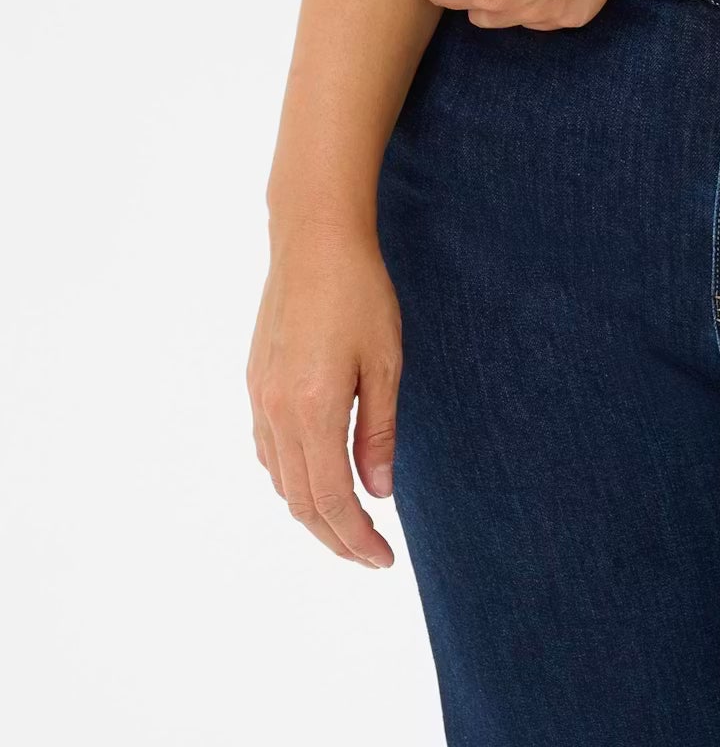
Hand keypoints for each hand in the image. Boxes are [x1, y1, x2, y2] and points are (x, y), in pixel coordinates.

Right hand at [247, 220, 399, 568]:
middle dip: (335, 536)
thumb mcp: (386, 362)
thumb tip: (380, 493)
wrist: (313, 240)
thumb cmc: (360, 293)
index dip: (356, 538)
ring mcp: (260, 399)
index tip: (383, 559)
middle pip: (301, 501)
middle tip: (369, 554)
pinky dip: (291, 478)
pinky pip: (268, 451)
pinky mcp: (255, 383)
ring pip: (280, 480)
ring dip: (312, 511)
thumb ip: (379, 432)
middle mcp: (278, 413)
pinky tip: (315, 476)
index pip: (332, 499)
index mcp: (314, 411)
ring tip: (348, 523)